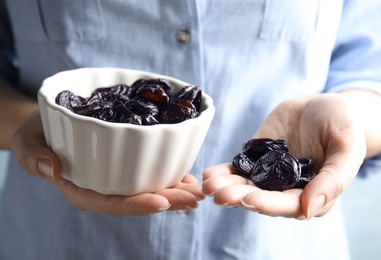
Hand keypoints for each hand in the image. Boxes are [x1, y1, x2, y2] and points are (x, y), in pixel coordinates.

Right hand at [11, 110, 204, 215]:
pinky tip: (187, 172)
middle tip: (194, 197)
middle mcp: (103, 186)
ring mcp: (116, 176)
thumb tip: (51, 167)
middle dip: (168, 200)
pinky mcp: (126, 162)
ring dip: (175, 189)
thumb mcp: (26, 141)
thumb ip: (32, 156)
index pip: (111, 203)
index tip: (162, 201)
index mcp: (82, 189)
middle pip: (137, 198)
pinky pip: (149, 171)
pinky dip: (169, 172)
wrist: (48, 123)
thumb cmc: (37, 134)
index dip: (137, 205)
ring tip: (197, 187)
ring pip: (148, 187)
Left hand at [202, 93, 365, 219]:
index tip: (249, 200)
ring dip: (226, 187)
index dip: (269, 204)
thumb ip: (334, 179)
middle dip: (239, 197)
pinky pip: (238, 169)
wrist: (323, 105)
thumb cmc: (343, 126)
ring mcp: (270, 174)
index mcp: (313, 194)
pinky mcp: (256, 159)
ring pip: (245, 186)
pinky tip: (209, 174)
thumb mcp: (348, 148)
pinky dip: (223, 173)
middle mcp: (288, 189)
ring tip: (209, 184)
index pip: (289, 205)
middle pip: (261, 198)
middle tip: (219, 195)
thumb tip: (310, 209)